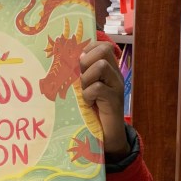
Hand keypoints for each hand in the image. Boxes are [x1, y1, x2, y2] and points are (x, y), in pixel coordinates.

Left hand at [79, 41, 128, 159]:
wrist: (107, 135)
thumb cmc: (92, 110)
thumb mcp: (84, 88)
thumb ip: (79, 74)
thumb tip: (63, 60)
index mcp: (109, 69)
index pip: (103, 45)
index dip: (88, 48)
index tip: (78, 62)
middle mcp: (115, 74)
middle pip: (104, 50)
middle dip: (86, 60)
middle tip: (80, 76)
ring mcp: (116, 86)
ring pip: (101, 66)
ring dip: (86, 78)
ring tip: (84, 92)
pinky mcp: (114, 100)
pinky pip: (98, 88)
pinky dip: (88, 95)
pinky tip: (88, 103)